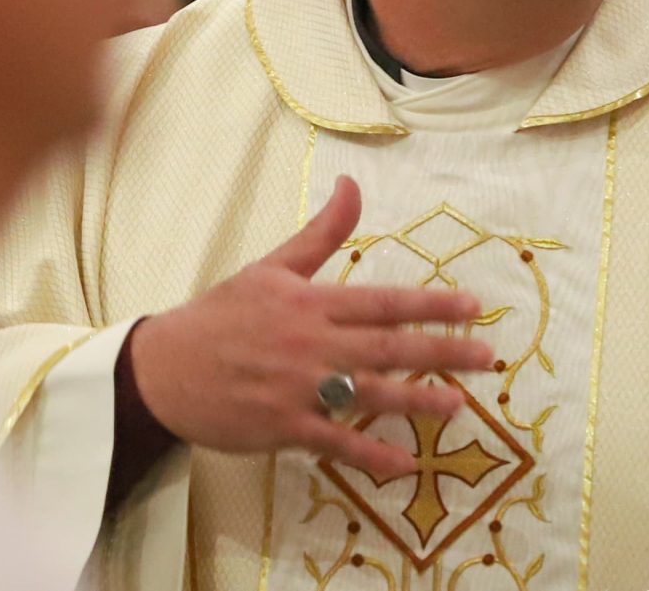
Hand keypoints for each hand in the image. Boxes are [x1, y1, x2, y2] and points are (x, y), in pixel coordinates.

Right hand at [129, 176, 495, 479]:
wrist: (162, 370)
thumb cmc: (220, 316)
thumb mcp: (271, 267)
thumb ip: (321, 234)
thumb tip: (352, 185)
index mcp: (311, 304)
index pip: (382, 301)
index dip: (430, 303)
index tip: (472, 306)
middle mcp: (311, 345)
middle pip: (387, 347)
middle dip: (441, 351)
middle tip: (486, 356)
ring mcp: (298, 390)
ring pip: (369, 394)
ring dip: (417, 401)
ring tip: (460, 406)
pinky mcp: (284, 429)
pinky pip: (335, 443)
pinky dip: (369, 455)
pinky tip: (404, 464)